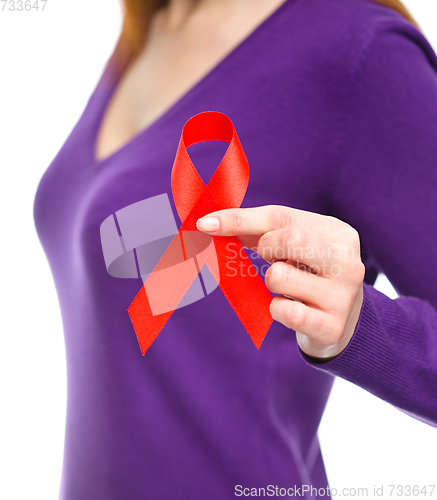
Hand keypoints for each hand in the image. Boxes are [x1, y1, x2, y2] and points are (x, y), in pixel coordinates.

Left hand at [196, 205, 364, 358]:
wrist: (341, 322)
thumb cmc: (309, 274)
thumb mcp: (294, 246)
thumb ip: (259, 230)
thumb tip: (210, 224)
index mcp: (338, 233)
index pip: (281, 216)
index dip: (239, 219)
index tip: (206, 224)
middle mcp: (349, 262)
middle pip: (290, 239)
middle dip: (267, 249)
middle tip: (273, 259)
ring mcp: (343, 296)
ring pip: (279, 277)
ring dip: (272, 282)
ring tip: (289, 287)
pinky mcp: (331, 327)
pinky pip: (285, 312)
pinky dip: (277, 309)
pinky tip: (292, 309)